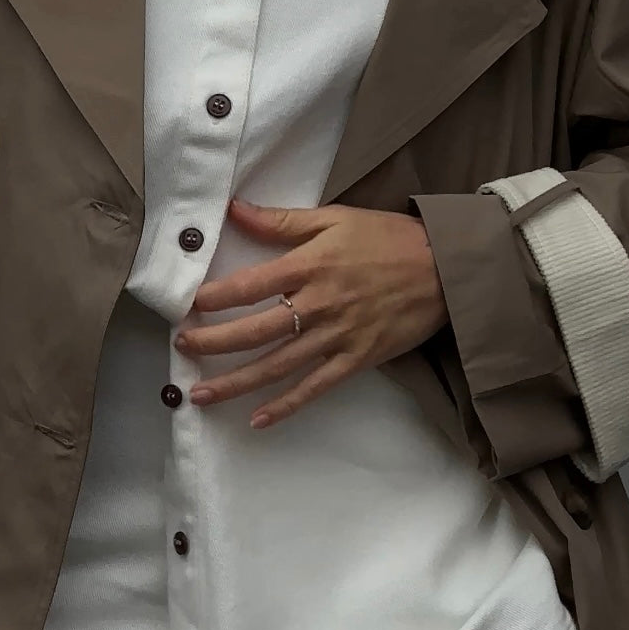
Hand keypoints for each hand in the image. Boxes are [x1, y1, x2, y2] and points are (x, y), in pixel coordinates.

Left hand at [174, 198, 448, 429]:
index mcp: (312, 265)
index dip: (216, 298)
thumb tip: (234, 209)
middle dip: (214, 342)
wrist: (446, 268)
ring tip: (200, 394)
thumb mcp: (335, 218)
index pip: (252, 285)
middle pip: (257, 330)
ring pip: (278, 365)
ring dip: (237, 382)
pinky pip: (315, 388)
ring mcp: (338, 336)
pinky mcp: (357, 360)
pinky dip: (287, 406)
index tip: (188, 306)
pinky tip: (258, 419)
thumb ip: (281, 220)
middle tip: (181, 348)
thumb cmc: (388, 238)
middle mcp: (320, 304)